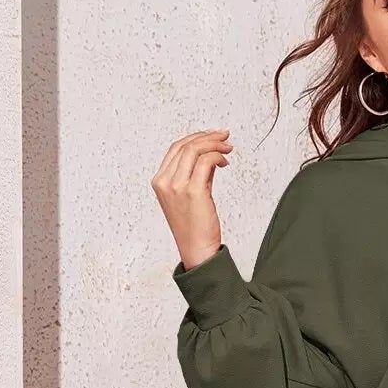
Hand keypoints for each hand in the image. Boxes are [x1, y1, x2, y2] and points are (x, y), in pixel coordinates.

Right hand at [151, 127, 233, 271]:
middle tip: (224, 137)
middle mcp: (165, 182)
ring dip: (214, 144)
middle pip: (185, 145)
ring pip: (194, 150)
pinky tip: (224, 161)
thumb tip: (210, 155)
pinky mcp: (193, 192)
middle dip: (207, 137)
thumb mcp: (191, 194)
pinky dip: (217, 156)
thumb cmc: (194, 227)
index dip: (195, 137)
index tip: (212, 136)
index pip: (176, 148)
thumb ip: (197, 174)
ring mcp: (177, 187)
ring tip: (227, 147)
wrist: (197, 251)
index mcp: (160, 182)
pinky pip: (206, 162)